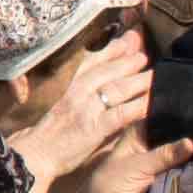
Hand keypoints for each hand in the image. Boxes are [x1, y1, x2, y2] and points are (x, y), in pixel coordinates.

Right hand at [8, 32, 152, 192]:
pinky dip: (139, 106)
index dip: (112, 48)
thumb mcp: (66, 105)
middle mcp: (79, 92)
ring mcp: (87, 109)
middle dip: (129, 59)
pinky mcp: (94, 127)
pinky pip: (121, 113)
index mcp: (71, 86)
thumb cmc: (53, 133)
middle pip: (109, 69)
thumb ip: (84, 91)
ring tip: (157, 74)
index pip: (93, 60)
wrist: (34, 155)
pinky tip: (153, 103)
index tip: (130, 37)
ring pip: (117, 88)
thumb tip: (105, 81)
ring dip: (139, 80)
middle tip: (147, 53)